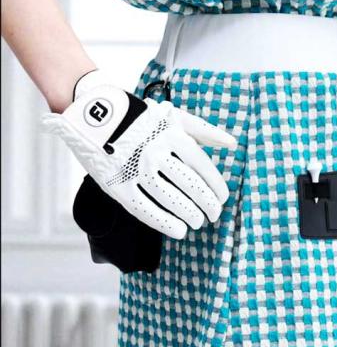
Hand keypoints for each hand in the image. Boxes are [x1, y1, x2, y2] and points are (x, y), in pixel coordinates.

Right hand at [40, 69, 236, 239]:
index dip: (215, 187)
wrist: (95, 116)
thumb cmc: (141, 118)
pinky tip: (178, 231)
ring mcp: (135, 169)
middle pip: (189, 185)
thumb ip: (203, 130)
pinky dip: (164, 223)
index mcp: (171, 134)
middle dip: (206, 204)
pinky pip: (145, 209)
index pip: (202, 166)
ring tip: (197, 223)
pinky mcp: (117, 184)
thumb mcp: (173, 115)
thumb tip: (232, 144)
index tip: (222, 199)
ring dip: (188, 214)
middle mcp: (155, 151)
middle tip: (213, 215)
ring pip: (170, 198)